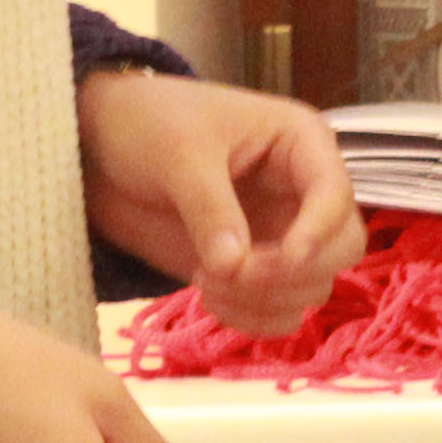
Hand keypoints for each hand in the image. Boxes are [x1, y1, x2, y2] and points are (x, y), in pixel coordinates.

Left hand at [79, 68, 366, 336]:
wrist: (99, 152)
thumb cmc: (145, 124)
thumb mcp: (177, 154)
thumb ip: (209, 208)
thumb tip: (234, 266)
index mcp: (301, 144)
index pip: (336, 194)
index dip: (318, 231)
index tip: (282, 259)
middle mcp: (303, 193)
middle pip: (343, 248)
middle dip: (292, 272)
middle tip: (232, 274)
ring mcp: (282, 234)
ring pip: (314, 286)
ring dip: (266, 299)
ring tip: (206, 281)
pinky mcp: (257, 270)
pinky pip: (282, 311)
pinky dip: (253, 317)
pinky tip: (211, 298)